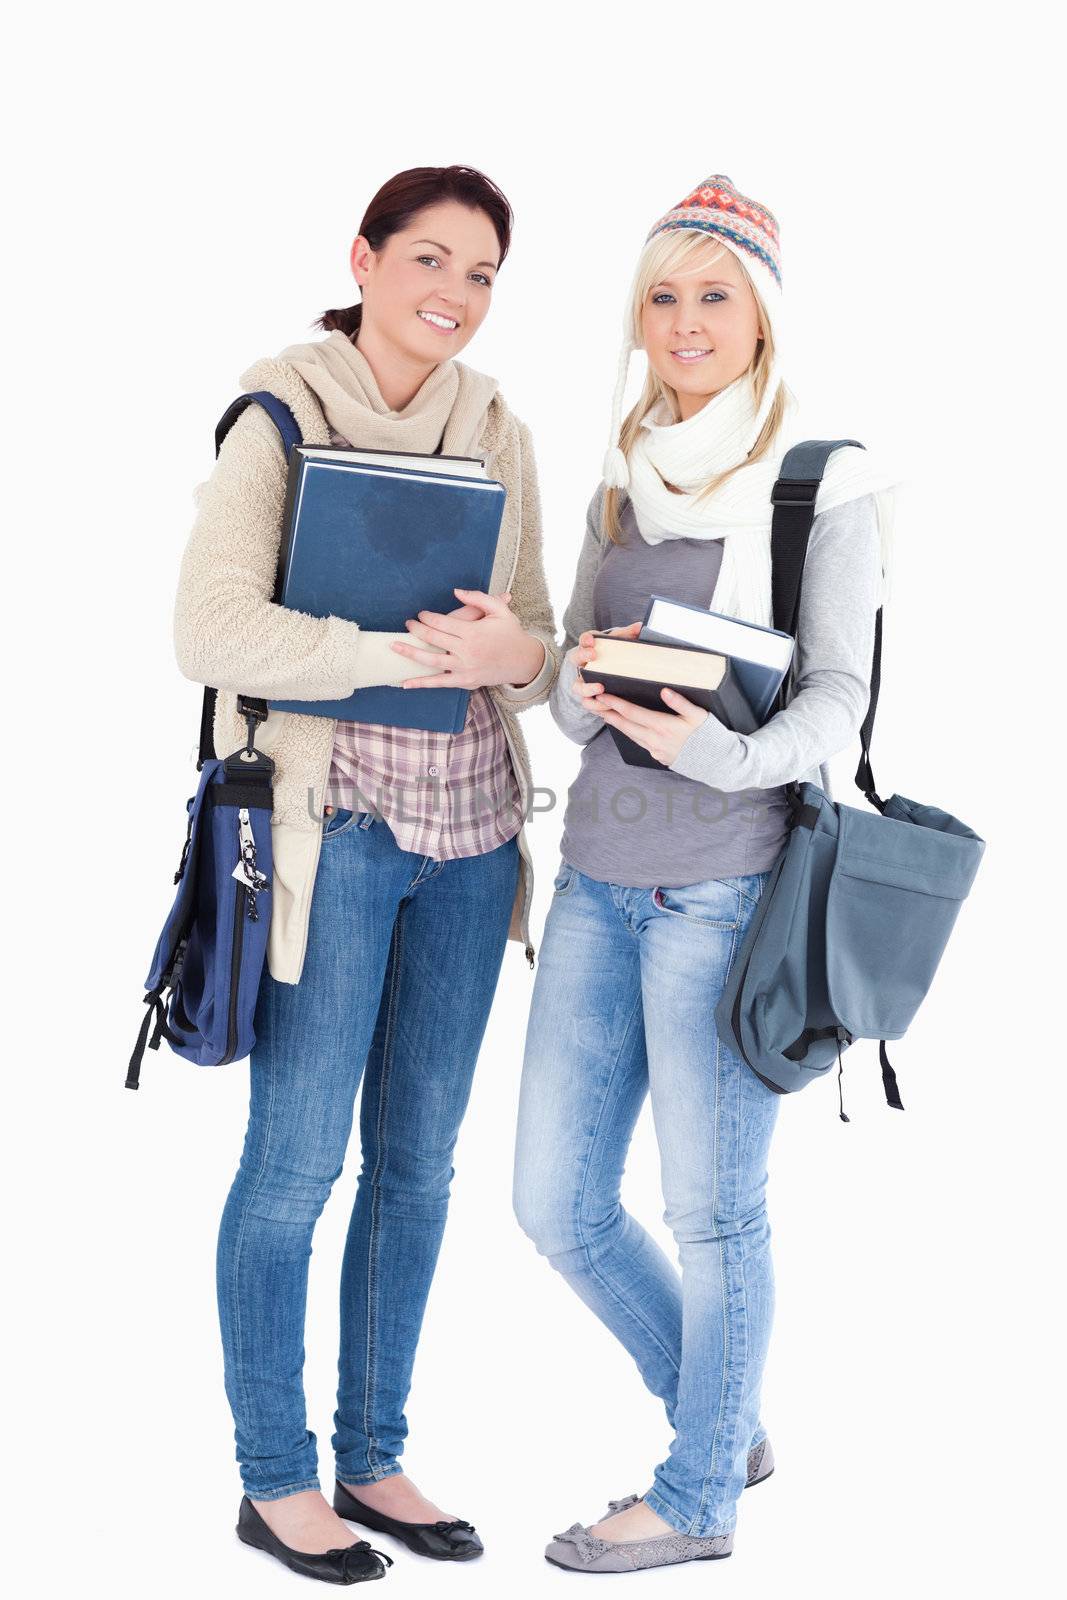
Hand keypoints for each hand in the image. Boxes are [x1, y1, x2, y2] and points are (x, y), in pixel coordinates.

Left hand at [390, 588, 545, 688]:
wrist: (524, 661)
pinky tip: (404, 683)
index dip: (426, 617)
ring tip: (393, 646)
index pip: (441, 622)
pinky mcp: (464, 681)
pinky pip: (439, 683)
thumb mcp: (499, 610)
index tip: (420, 614)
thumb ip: (477, 598)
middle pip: (433, 638)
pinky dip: (421, 683)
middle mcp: (466, 651)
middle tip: (407, 625)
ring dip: (410, 653)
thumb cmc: (511, 633)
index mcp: (473, 631)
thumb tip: (455, 592)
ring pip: (430, 660)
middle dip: (416, 630)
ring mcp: (464, 668)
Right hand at [569, 621, 641, 708]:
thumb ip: (628, 635)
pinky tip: (608, 706)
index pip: (584, 640)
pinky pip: (587, 703)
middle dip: (582, 656)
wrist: (614, 675)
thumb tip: (639, 626)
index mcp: (590, 648)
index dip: (586, 639)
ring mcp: (583, 682)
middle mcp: (583, 664)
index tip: (591, 640)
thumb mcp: (620, 644)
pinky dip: (596, 705)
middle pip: (575, 658)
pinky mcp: (588, 698)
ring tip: (601, 688)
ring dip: (587, 688)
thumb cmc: (615, 657)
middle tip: (593, 655)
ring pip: (577, 686)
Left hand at [577, 622, 708, 763]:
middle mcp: (655, 739)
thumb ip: (680, 703)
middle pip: (626, 725)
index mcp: (663, 726)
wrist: (717, 763)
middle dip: (609, 713)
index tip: (603, 695)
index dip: (615, 703)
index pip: (632, 712)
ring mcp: (656, 750)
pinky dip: (629, 733)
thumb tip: (665, 691)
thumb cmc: (709, 736)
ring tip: (605, 715)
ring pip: (630, 735)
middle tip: (594, 704)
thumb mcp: (699, 715)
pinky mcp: (659, 757)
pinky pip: (639, 742)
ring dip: (616, 724)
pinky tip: (626, 728)